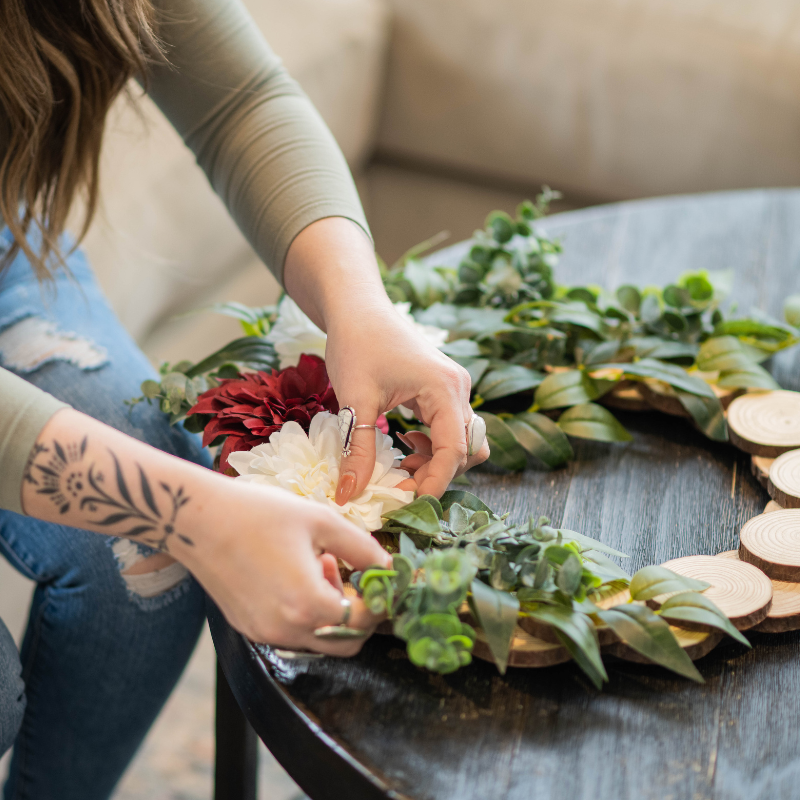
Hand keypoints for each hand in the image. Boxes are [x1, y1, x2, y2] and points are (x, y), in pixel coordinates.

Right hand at [183, 477, 392, 655]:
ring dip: (329, 609)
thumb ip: (362, 548)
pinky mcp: (249, 629)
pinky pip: (292, 632)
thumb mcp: (321, 522)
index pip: (364, 620)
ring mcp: (265, 633)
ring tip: (318, 564)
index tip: (381, 578)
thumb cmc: (261, 514)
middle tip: (349, 573)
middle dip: (357, 612)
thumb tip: (389, 567)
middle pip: (345, 642)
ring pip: (318, 638)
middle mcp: (287, 629)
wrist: (198, 521)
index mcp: (309, 604)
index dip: (379, 601)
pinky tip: (294, 574)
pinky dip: (304, 612)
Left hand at [283, 218, 489, 505]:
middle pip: (466, 450)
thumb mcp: (355, 402)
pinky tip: (404, 447)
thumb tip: (351, 495)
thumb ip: (358, 451)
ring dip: (437, 462)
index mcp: (444, 390)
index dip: (433, 484)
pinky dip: (433, 447)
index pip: (454, 451)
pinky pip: (451, 429)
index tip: (405, 504)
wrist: (357, 308)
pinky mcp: (444, 389)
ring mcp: (454, 388)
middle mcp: (458, 389)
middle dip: (436, 475)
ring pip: (462, 442)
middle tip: (396, 487)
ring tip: (400, 466)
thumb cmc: (356, 344)